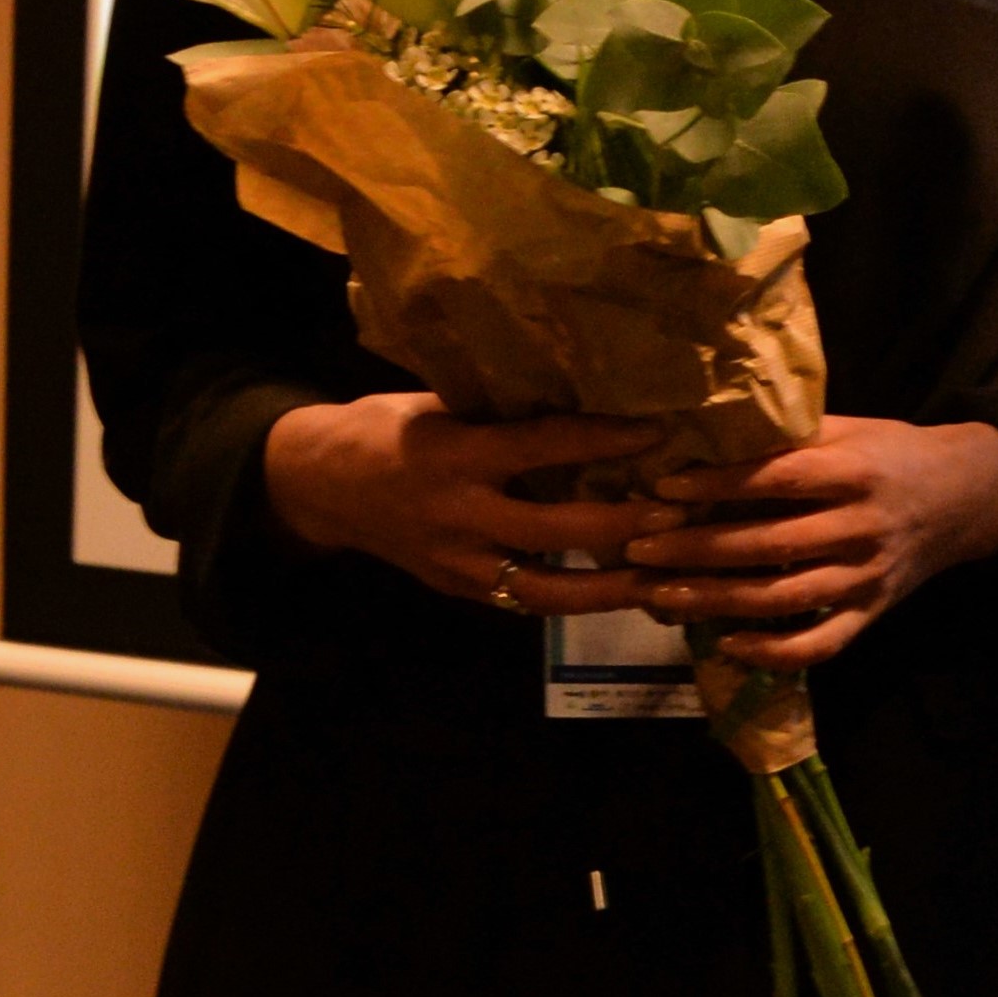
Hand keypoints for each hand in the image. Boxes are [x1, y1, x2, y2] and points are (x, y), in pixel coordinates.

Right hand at [257, 396, 678, 611]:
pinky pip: (525, 600)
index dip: (603, 440)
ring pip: (545, 587)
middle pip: (553, 528)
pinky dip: (577, 599)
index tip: (658, 432)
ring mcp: (455, 562)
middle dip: (621, 526)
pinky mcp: (456, 590)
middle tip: (680, 514)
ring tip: (668, 578)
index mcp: (455, 455)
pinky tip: (626, 592)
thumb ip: (505, 414)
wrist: (316, 486)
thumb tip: (590, 395)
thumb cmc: (386, 429)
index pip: (541, 447)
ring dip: (611, 587)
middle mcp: (457, 514)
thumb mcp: (440, 405)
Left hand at [629, 417, 997, 671]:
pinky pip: (820, 643)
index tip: (666, 488)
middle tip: (641, 549)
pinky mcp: (872, 613)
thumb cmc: (894, 453)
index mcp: (858, 471)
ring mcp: (868, 576)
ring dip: (718, 600)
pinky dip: (772, 651)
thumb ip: (791, 436)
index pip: (780, 479)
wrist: (968, 496)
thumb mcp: (852, 429)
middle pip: (771, 544)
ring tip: (662, 595)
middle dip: (699, 549)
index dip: (720, 485)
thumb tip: (708, 434)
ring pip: (786, 598)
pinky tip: (727, 643)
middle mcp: (863, 526)